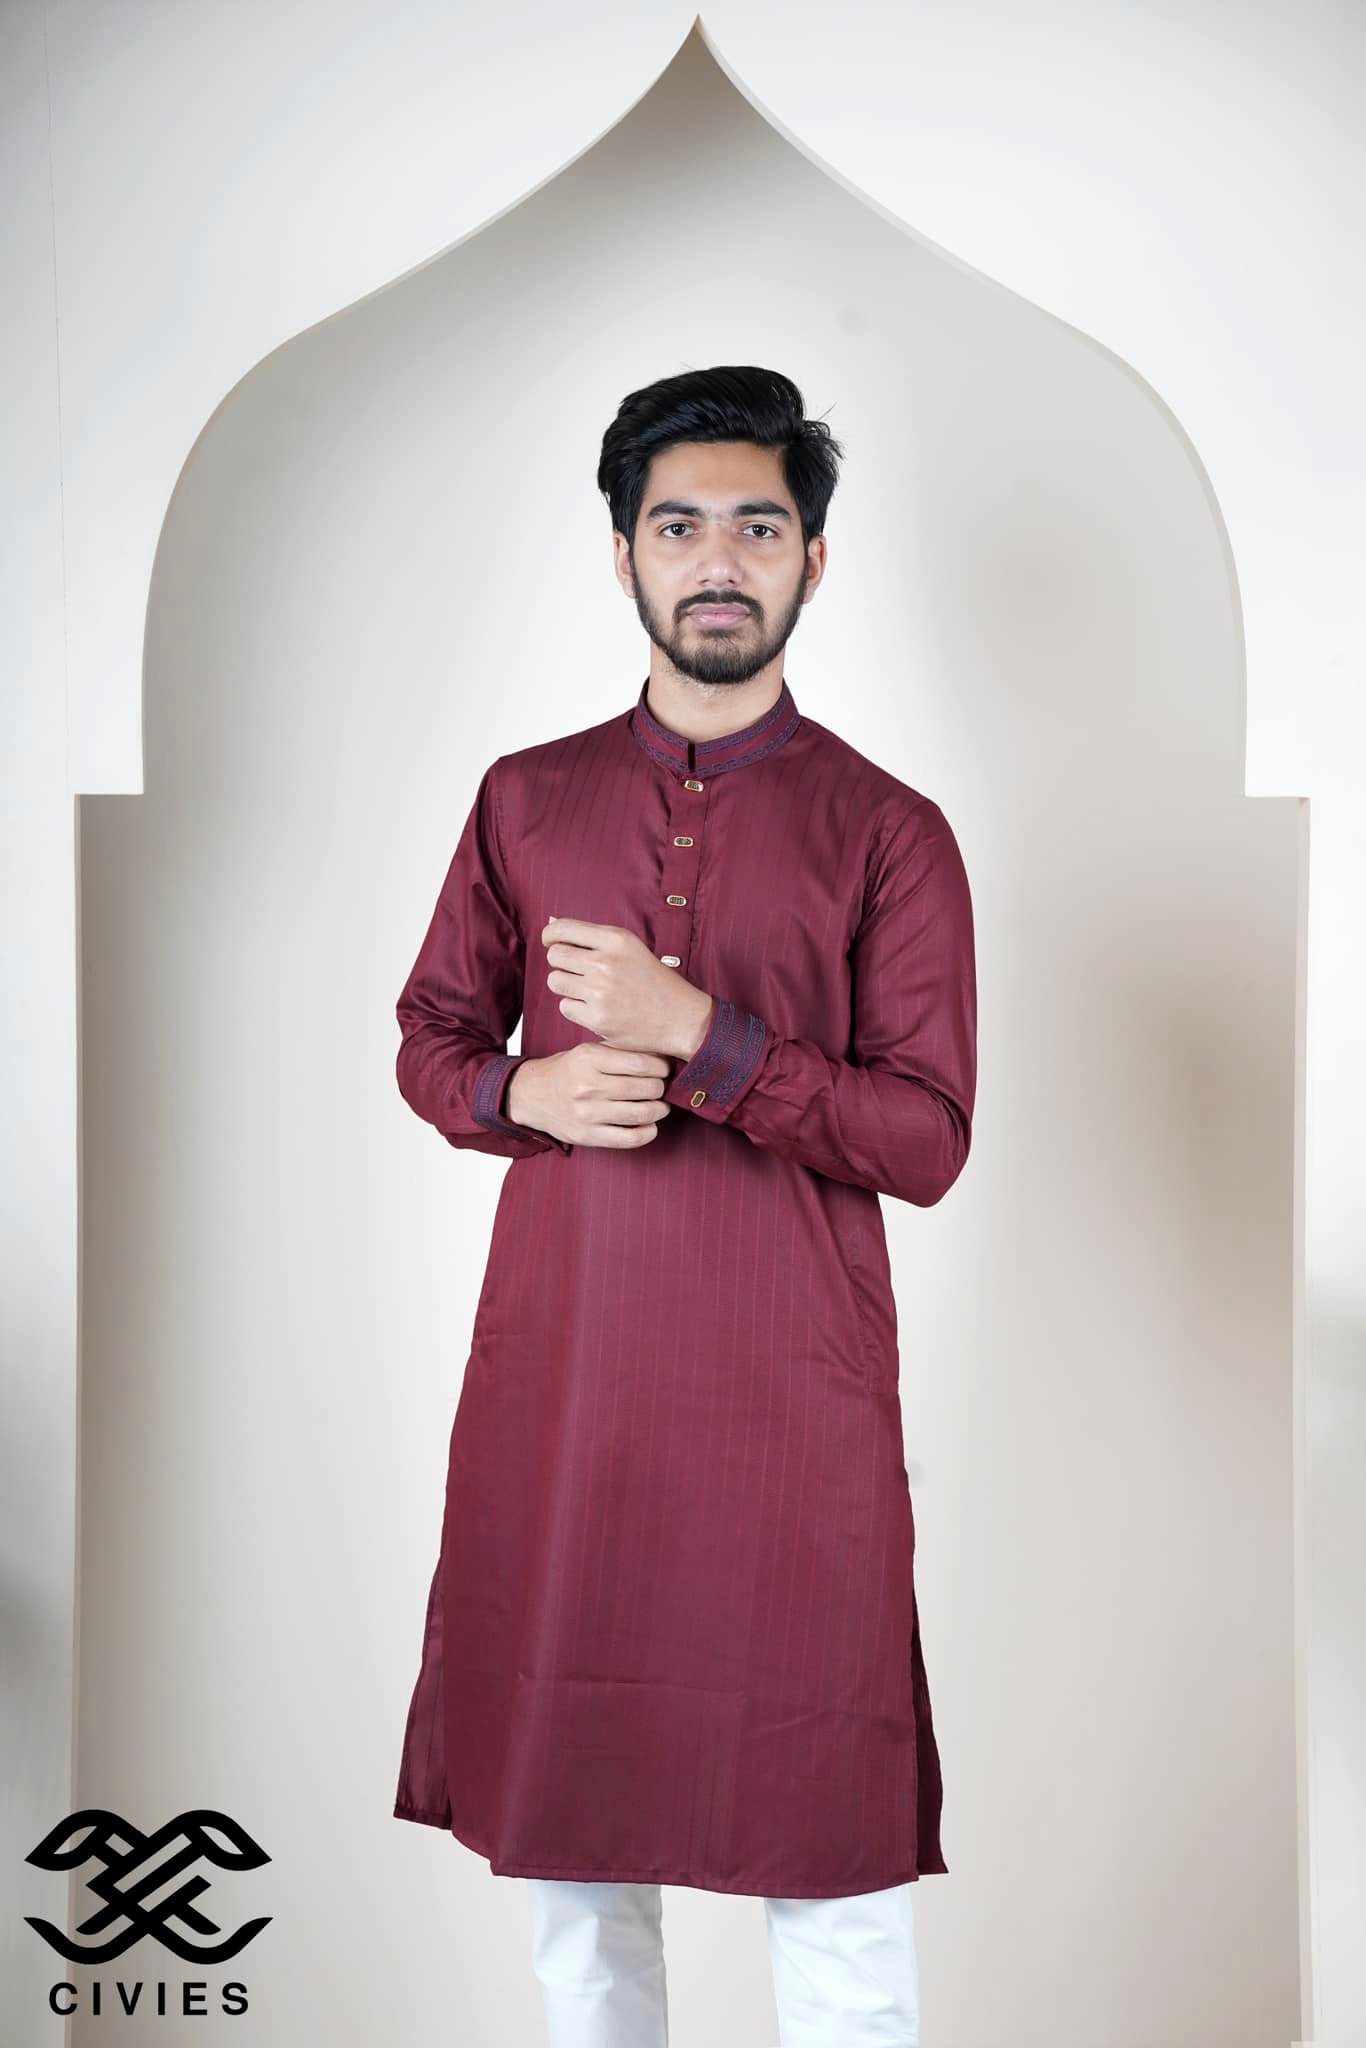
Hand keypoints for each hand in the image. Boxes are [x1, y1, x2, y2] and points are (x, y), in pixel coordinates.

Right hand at [507, 1042, 673, 1149]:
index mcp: (588, 1059)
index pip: (640, 1063)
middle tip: (663, 1087)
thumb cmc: (567, 1070)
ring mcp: (586, 1113)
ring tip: (660, 1106)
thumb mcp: (587, 1051)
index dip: (661, 1067)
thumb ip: (619, 1052)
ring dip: (659, 1110)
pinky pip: (629, 1138)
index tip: (665, 1069)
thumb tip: (661, 1056)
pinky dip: (648, 1133)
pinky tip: (650, 1125)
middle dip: (661, 1088)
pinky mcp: (586, 1136)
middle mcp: (587, 1086)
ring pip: (640, 1114)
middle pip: (644, 1089)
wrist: (530, 1095)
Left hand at [539, 916, 714, 1060]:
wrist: (681, 1018)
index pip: (562, 929)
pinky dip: (576, 1008)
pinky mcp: (598, 1018)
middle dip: (561, 963)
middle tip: (578, 971)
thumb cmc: (653, 980)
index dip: (549, 935)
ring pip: (555, 981)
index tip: (551, 942)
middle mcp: (606, 963)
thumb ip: (590, 936)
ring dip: (566, 986)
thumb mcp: (628, 947)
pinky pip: (564, 1006)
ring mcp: (601, 992)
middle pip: (555, 955)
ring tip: (588, 990)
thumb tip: (550, 921)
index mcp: (616, 939)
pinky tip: (596, 1007)